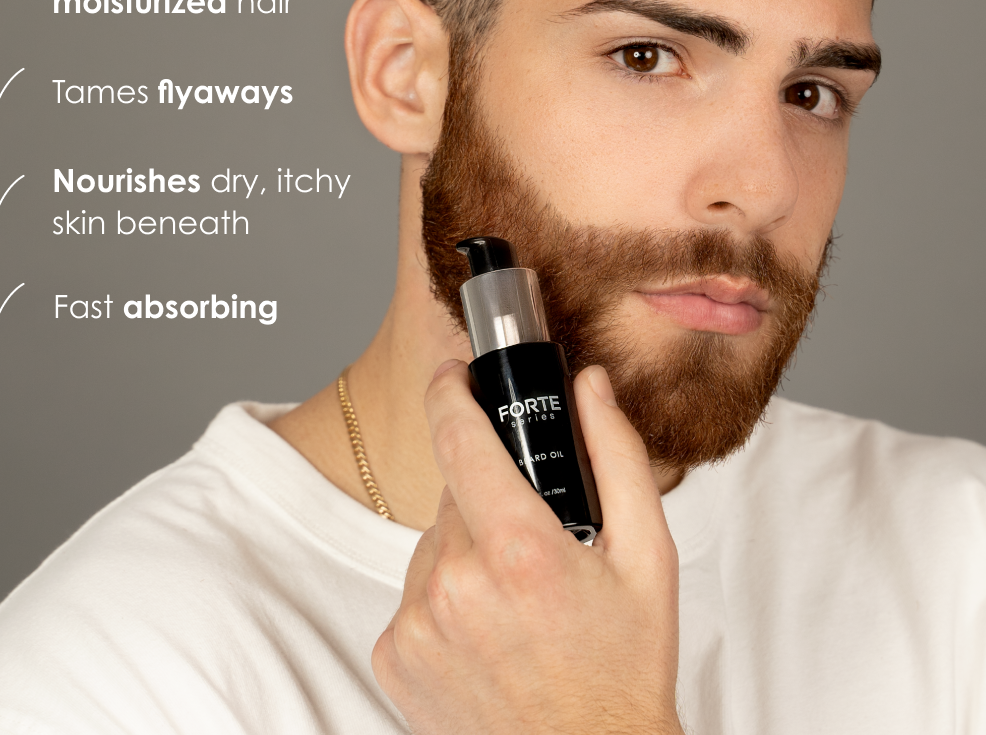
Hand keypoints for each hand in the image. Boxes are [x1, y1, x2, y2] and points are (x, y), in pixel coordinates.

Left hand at [373, 360, 682, 734]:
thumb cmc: (624, 668)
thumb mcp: (648, 558)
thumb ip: (617, 456)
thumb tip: (589, 386)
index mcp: (519, 550)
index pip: (459, 438)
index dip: (452, 392)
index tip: (454, 375)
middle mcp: (455, 585)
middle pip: (454, 496)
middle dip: (487, 499)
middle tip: (533, 543)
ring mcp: (417, 625)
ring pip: (432, 543)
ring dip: (465, 550)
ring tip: (514, 599)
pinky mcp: (394, 658)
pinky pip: (412, 593)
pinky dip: (442, 598)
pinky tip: (485, 633)